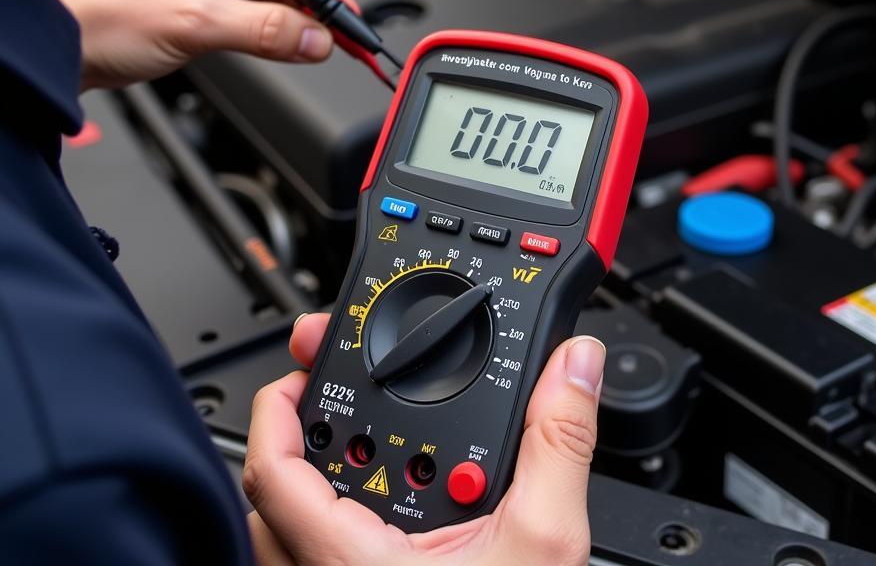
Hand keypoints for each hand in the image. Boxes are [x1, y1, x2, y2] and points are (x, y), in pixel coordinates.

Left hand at [244, 314, 605, 565]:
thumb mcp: (545, 542)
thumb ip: (557, 440)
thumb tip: (571, 367)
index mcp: (349, 560)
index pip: (270, 473)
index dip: (277, 408)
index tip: (305, 365)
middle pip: (268, 502)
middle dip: (294, 439)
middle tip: (328, 402)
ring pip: (283, 541)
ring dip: (308, 488)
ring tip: (352, 449)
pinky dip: (330, 528)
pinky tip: (378, 516)